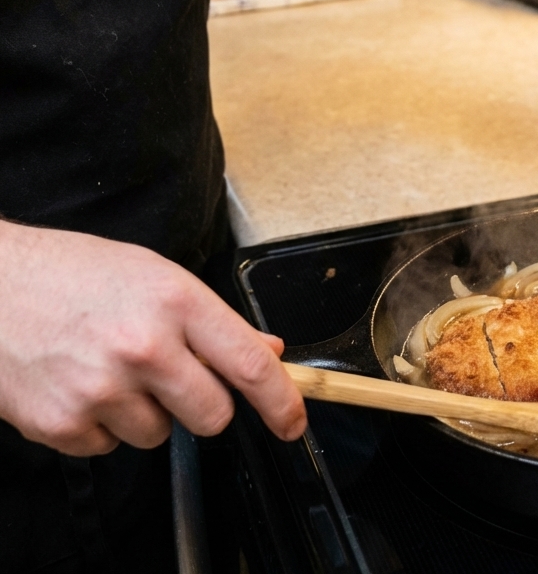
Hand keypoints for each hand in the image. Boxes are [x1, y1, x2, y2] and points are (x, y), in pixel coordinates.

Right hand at [0, 220, 306, 456]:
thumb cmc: (70, 272)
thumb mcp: (153, 274)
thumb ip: (213, 319)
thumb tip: (265, 350)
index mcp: (175, 301)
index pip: (248, 363)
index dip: (281, 400)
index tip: (293, 421)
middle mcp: (144, 347)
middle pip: (213, 414)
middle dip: (205, 405)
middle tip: (176, 377)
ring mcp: (101, 389)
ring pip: (161, 434)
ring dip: (147, 412)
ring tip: (112, 368)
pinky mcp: (62, 424)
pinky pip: (109, 447)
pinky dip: (101, 425)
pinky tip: (81, 383)